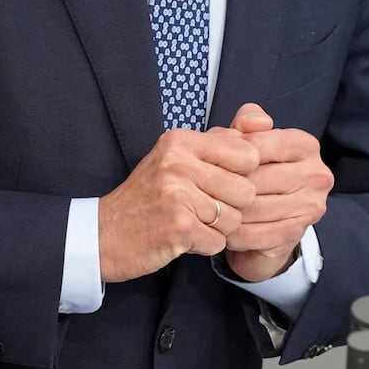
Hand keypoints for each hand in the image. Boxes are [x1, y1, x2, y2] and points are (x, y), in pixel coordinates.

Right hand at [97, 127, 257, 282]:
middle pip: (246, 191)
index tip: (217, 184)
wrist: (104, 232)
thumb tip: (264, 122)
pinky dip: (204, 246)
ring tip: (190, 222)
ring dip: (217, 229)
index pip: (247, 154)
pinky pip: (218, 242)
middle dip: (230, 207)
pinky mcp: (177, 227)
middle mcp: (179, 163)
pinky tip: (183, 237)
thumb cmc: (148, 195)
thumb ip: (220, 141)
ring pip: (234, 219)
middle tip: (200, 209)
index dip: (240, 176)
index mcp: (181, 141)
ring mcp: (177, 195)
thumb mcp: (178, 157)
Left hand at [223, 103, 332, 282]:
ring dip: (226, 212)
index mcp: (305, 144)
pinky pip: (257, 234)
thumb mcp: (248, 143)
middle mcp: (315, 174)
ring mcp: (310, 205)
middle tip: (202, 191)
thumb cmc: (254, 174)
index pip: (258, 144)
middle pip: (256, 178)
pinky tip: (223, 231)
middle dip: (225, 186)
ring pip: (254, 208)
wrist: (268, 223)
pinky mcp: (297, 233)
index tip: (208, 163)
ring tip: (209, 210)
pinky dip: (235, 234)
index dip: (227, 155)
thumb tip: (250, 121)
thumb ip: (246, 124)